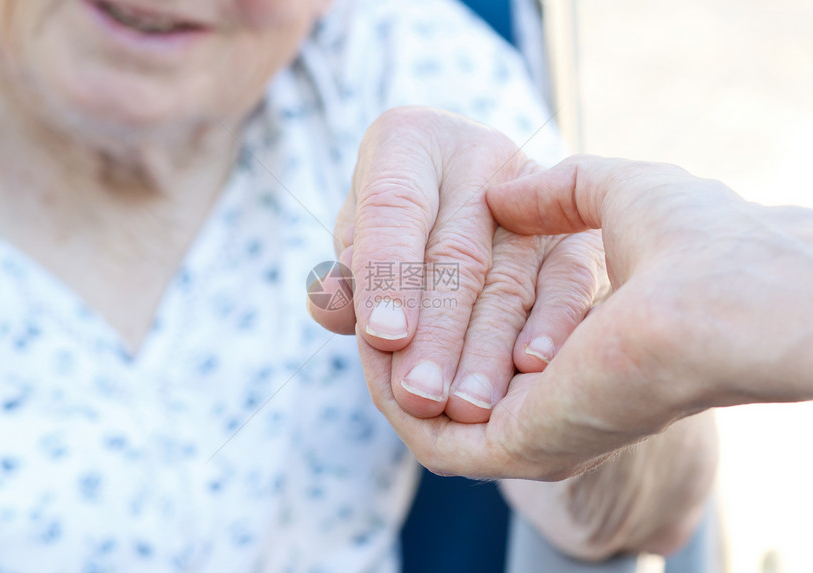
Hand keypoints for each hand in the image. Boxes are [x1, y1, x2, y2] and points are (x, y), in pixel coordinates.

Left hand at [308, 107, 606, 423]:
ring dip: (488, 349)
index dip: (387, 273)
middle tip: (420, 397)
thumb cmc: (396, 225)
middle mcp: (478, 153)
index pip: (393, 206)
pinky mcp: (576, 226)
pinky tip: (531, 371)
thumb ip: (348, 274)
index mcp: (409, 141)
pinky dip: (550, 327)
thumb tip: (329, 308)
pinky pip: (567, 281)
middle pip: (456, 253)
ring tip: (467, 408)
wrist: (468, 191)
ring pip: (511, 277)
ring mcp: (534, 188)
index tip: (382, 340)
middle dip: (437, 333)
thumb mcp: (359, 236)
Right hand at [356, 153, 812, 480]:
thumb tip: (502, 186)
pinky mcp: (510, 441)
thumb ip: (554, 192)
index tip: (388, 263)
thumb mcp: (608, 197)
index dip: (423, 299)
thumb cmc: (690, 238)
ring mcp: (529, 426)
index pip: (477, 337)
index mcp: (574, 349)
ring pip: (426, 406)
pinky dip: (387, 390)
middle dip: (390, 333)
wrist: (725, 286)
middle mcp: (548, 398)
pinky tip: (368, 338)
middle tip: (347, 297)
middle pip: (443, 374)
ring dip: (381, 361)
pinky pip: (426, 432)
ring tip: (352, 313)